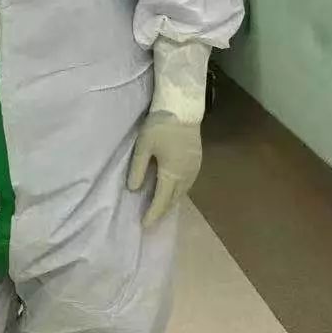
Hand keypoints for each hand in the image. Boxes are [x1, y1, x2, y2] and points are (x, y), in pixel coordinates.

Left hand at [127, 112, 202, 226]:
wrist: (183, 107)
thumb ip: (138, 169)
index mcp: (172, 173)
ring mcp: (194, 169)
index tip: (144, 225)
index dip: (153, 214)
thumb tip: (133, 190)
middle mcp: (186, 175)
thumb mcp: (143, 146)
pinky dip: (178, 192)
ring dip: (171, 202)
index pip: (161, 200)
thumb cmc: (160, 126)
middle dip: (162, 211)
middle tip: (150, 221)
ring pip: (182, 193)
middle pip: (174, 199)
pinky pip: (187, 184)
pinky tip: (172, 191)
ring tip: (159, 209)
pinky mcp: (198, 161)